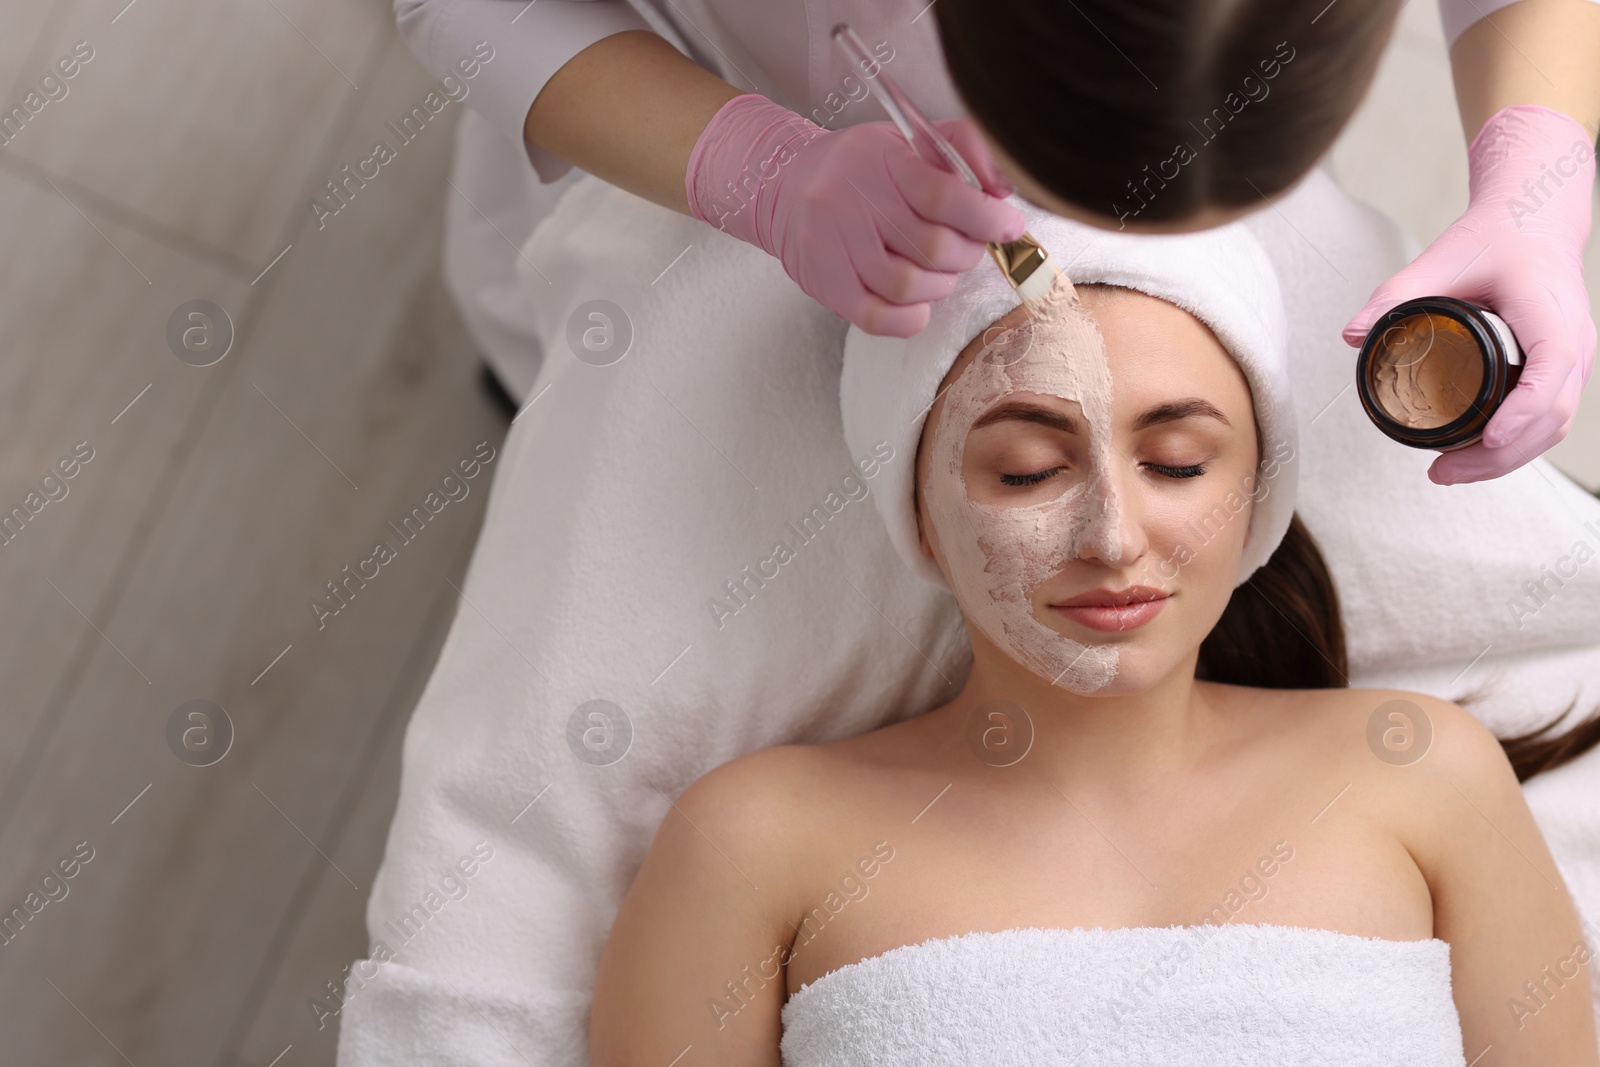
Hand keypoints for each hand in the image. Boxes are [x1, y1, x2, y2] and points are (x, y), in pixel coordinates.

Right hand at [685, 94, 1024, 336]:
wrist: (785, 186)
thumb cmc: (862, 167)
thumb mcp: (910, 140)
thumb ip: (964, 150)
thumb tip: (1004, 190)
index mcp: (879, 161)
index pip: (943, 196)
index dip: (987, 218)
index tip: (1008, 225)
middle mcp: (851, 203)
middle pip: (932, 248)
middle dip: (966, 253)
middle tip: (966, 246)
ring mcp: (834, 247)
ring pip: (909, 286)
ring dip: (940, 284)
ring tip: (938, 270)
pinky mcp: (826, 285)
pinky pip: (878, 317)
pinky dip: (911, 316)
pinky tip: (918, 301)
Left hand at [1342, 105, 1595, 483]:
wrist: (1533, 221)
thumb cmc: (1494, 238)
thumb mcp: (1441, 259)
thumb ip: (1394, 294)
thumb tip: (1352, 334)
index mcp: (1552, 315)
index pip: (1552, 372)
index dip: (1522, 412)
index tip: (1488, 437)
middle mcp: (1574, 343)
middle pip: (1553, 417)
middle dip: (1502, 455)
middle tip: (1442, 472)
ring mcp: (1574, 359)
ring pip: (1554, 425)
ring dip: (1507, 458)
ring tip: (1450, 472)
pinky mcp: (1563, 369)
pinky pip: (1549, 417)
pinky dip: (1517, 444)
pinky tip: (1476, 456)